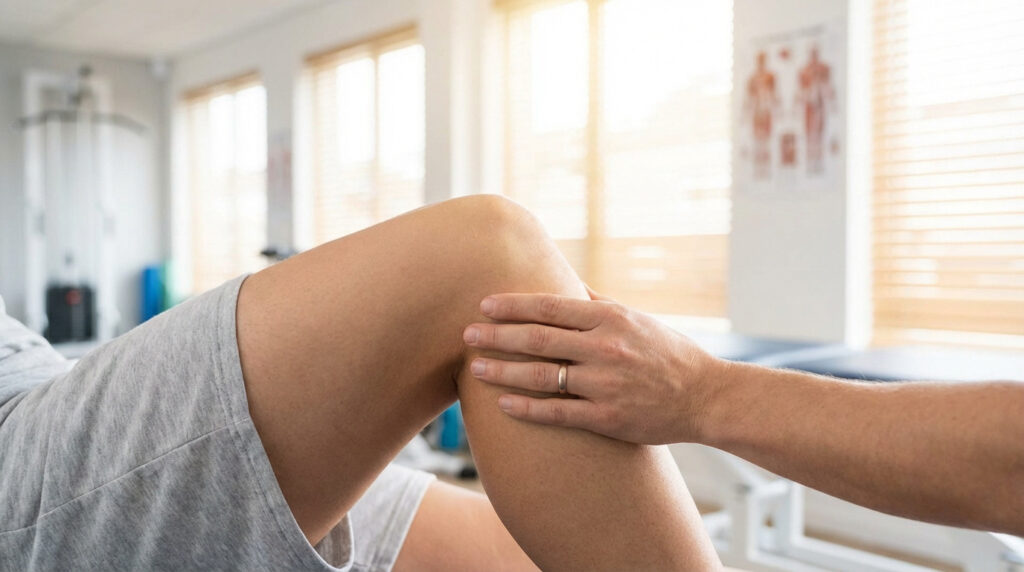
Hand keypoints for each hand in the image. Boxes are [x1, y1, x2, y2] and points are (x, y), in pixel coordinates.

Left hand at [463, 287, 724, 444]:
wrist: (705, 396)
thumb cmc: (668, 354)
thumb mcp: (637, 318)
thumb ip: (599, 304)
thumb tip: (567, 286)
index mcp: (610, 318)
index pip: (550, 307)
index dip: (513, 305)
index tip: (484, 304)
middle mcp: (605, 348)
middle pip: (538, 339)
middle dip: (497, 336)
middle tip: (467, 334)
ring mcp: (605, 384)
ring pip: (542, 376)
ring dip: (503, 371)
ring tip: (476, 368)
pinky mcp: (608, 418)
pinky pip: (558, 413)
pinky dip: (528, 409)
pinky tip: (503, 405)